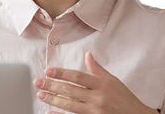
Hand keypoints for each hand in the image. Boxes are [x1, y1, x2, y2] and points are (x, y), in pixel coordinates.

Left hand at [34, 52, 158, 113]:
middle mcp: (98, 97)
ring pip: (69, 104)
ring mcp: (95, 111)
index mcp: (102, 84)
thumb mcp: (113, 81)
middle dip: (52, 86)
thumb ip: (98, 69)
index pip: (77, 77)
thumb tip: (87, 55)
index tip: (48, 71)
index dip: (62, 73)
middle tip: (38, 82)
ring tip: (41, 95)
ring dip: (53, 99)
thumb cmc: (125, 99)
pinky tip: (51, 111)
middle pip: (70, 90)